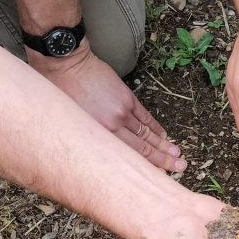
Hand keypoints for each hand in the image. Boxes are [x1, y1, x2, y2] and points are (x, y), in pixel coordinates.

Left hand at [28, 42, 184, 172]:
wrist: (65, 62)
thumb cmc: (58, 92)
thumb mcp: (69, 123)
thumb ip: (88, 139)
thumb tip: (99, 153)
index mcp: (98, 135)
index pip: (128, 156)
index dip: (146, 167)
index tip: (160, 175)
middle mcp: (113, 125)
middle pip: (144, 147)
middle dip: (163, 159)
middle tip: (180, 166)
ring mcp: (122, 110)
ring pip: (146, 132)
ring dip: (163, 144)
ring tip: (177, 154)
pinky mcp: (126, 96)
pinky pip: (144, 115)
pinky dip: (155, 126)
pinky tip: (163, 134)